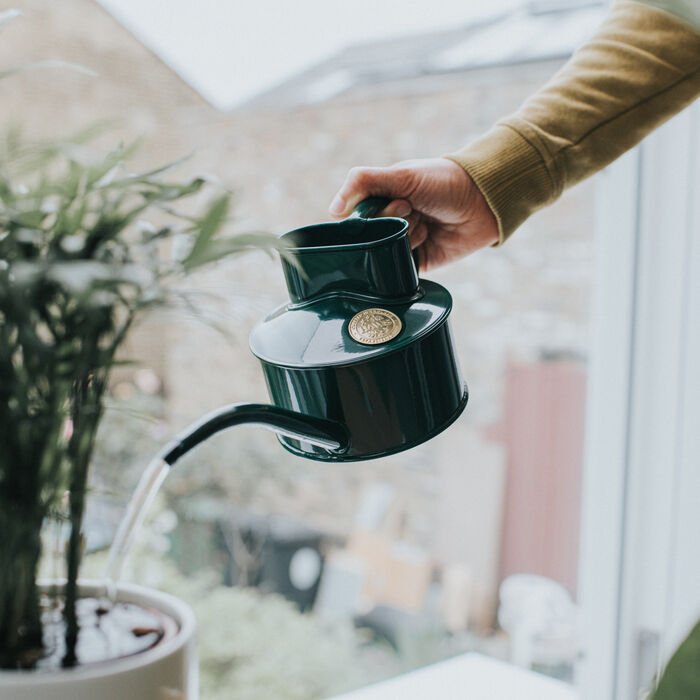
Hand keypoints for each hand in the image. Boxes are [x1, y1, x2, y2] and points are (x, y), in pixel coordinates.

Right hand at [329, 158, 498, 270]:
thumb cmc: (443, 182)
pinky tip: (426, 241)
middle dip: (393, 223)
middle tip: (414, 210)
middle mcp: (388, 223)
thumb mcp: (400, 174)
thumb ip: (362, 183)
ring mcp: (402, 244)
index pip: (356, 215)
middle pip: (370, 236)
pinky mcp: (416, 264)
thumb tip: (333, 211)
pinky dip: (409, 258)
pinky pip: (399, 271)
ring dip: (407, 238)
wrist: (483, 202)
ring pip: (385, 253)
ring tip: (426, 224)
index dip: (373, 212)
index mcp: (381, 199)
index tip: (397, 201)